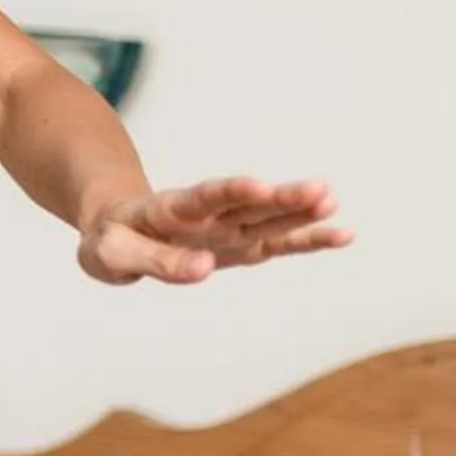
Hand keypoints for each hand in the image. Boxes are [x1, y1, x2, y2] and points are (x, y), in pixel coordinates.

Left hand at [79, 177, 349, 285]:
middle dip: (282, 198)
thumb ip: (152, 261)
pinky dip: (308, 240)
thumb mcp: (112, 255)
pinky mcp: (241, 245)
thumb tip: (204, 268)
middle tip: (321, 191)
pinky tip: (344, 235)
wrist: (115, 230)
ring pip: (268, 217)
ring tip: (332, 200)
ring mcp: (227, 228)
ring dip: (299, 210)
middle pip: (247, 203)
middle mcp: (206, 214)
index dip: (231, 191)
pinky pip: (277, 242)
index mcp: (169, 209)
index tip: (259, 187)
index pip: (202, 196)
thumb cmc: (111, 241)